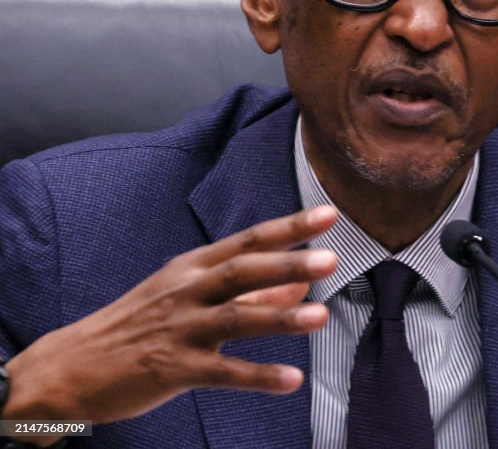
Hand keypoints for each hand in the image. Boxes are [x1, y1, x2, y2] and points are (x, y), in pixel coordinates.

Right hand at [3, 205, 338, 439]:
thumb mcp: (188, 295)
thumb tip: (301, 281)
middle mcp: (187, 291)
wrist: (69, 367)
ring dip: (280, 317)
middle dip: (288, 263)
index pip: (249, 240)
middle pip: (243, 271)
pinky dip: (257, 375)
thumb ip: (249, 289)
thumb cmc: (138, 325)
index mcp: (192, 268)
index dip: (290, 227)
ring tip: (321, 317)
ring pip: (236, 318)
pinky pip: (222, 372)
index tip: (328, 215)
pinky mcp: (172, 368)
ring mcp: (179, 329)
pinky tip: (290, 379)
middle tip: (330, 259)